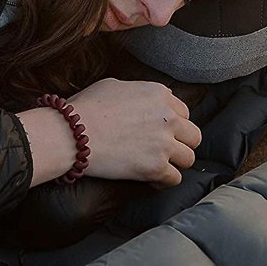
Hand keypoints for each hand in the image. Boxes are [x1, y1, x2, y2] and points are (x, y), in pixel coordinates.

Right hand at [68, 78, 201, 187]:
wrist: (73, 133)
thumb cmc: (88, 107)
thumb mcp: (115, 85)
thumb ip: (138, 92)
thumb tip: (141, 102)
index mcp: (159, 94)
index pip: (183, 111)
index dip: (173, 122)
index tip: (162, 130)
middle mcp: (168, 117)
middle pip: (193, 135)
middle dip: (181, 142)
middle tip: (165, 148)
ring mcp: (164, 143)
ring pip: (189, 158)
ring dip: (175, 162)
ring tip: (159, 164)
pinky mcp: (156, 167)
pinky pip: (175, 179)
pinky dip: (164, 180)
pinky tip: (152, 178)